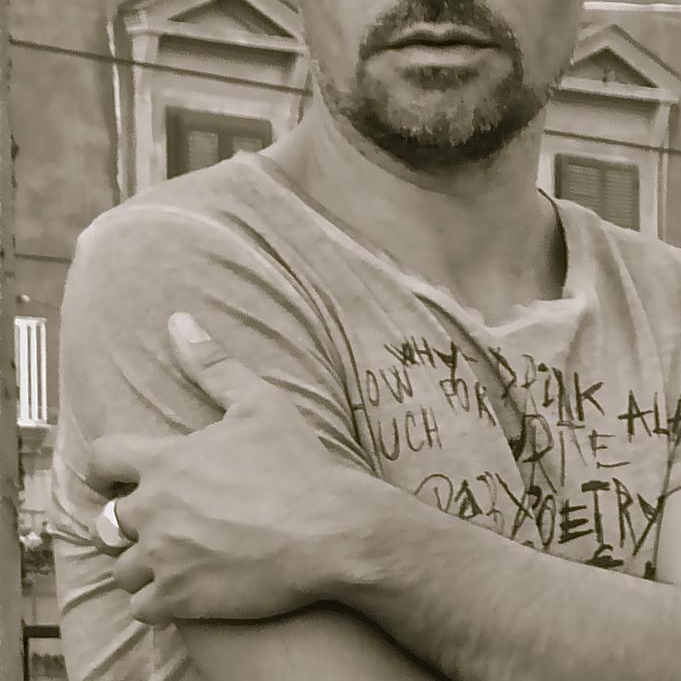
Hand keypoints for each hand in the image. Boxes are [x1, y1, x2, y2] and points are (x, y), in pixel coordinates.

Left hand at [88, 312, 377, 624]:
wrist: (329, 531)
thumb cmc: (296, 464)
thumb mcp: (259, 403)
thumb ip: (212, 364)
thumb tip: (178, 321)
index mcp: (166, 461)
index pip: (102, 458)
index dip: (108, 465)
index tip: (122, 473)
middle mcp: (154, 510)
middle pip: (108, 520)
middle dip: (129, 519)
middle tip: (163, 519)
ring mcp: (164, 559)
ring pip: (123, 568)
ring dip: (142, 563)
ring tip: (174, 556)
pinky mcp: (180, 600)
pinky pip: (142, 608)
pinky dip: (157, 600)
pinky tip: (183, 588)